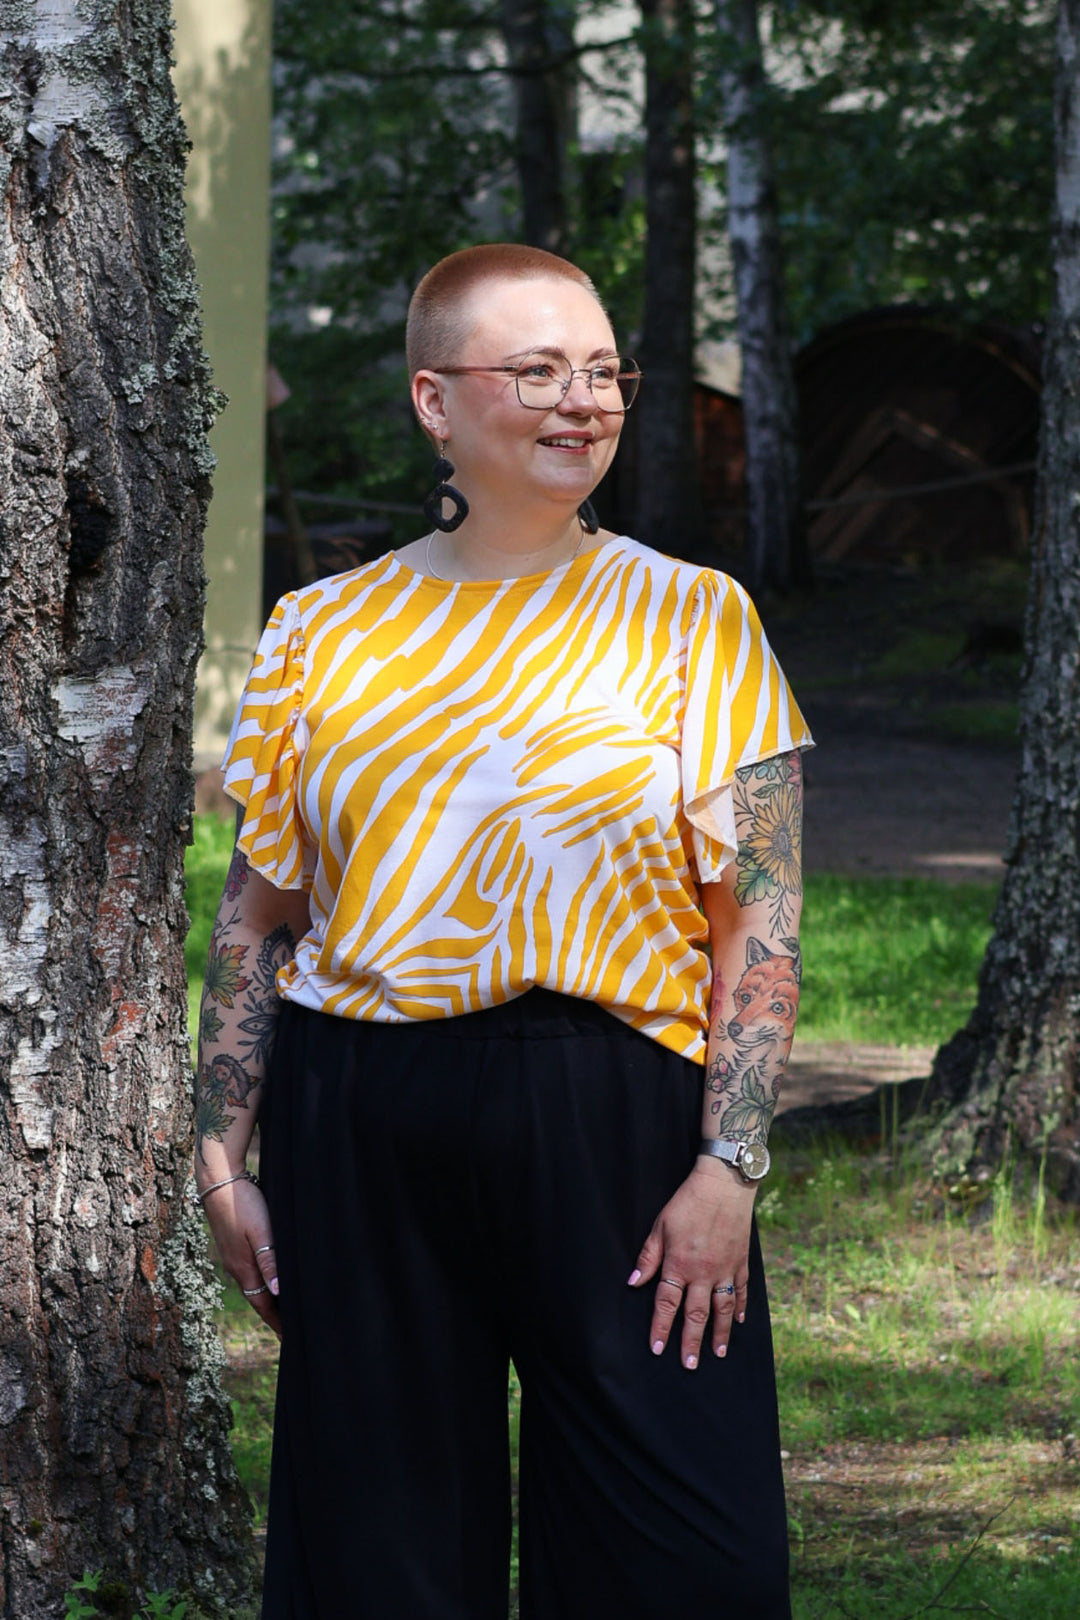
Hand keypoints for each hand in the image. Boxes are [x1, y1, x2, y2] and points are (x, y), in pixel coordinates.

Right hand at [201, 1176, 281, 1339]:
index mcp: (243, 1268)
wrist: (218, 1180)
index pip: (263, 1305)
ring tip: (284, 1310)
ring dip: (268, 1300)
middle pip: (258, 1299)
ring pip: (253, 1285)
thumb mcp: (261, 1231)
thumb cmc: (243, 1203)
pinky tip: (270, 1279)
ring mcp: (232, 1256)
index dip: (278, 1323)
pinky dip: (262, 1283)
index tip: (291, 1339)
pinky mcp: (232, 1244)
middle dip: (274, 1316)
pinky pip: (249, 1272)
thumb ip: (269, 1260)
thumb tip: (278, 1292)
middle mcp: (236, 1267)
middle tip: (291, 1331)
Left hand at [627, 1161, 755, 1367]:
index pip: (667, 1304)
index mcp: (679, 1264)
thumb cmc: (687, 1202)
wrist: (723, 1184)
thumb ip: (648, 1257)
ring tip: (718, 1354)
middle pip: (696, 1315)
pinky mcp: (741, 1262)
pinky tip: (739, 1322)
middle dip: (691, 1342)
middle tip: (689, 1364)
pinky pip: (741, 1290)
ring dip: (720, 1334)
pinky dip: (740, 1307)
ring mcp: (725, 1269)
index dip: (661, 1327)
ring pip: (722, 1309)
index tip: (657, 1349)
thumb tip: (633, 1283)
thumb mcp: (660, 1226)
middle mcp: (703, 1273)